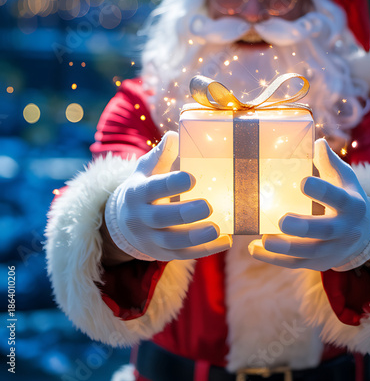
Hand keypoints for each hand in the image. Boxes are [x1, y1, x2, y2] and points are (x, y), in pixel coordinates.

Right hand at [104, 131, 231, 261]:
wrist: (122, 223)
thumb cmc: (143, 188)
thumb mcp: (145, 169)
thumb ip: (160, 154)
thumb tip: (174, 135)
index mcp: (137, 193)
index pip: (153, 189)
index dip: (171, 184)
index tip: (192, 178)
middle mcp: (141, 218)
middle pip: (161, 218)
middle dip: (184, 214)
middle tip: (208, 206)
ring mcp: (151, 239)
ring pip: (172, 242)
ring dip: (196, 237)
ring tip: (217, 229)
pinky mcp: (163, 254)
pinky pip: (184, 255)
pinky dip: (205, 250)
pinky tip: (226, 240)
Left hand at [249, 139, 369, 271]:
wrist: (363, 235)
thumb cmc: (347, 197)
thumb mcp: (345, 178)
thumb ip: (329, 163)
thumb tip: (317, 142)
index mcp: (352, 205)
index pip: (338, 198)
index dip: (322, 192)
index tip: (303, 182)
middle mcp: (344, 230)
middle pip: (325, 231)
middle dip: (304, 227)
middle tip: (283, 220)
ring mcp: (332, 249)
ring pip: (309, 252)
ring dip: (286, 248)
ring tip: (264, 239)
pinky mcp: (318, 262)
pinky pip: (296, 264)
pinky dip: (274, 259)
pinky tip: (255, 249)